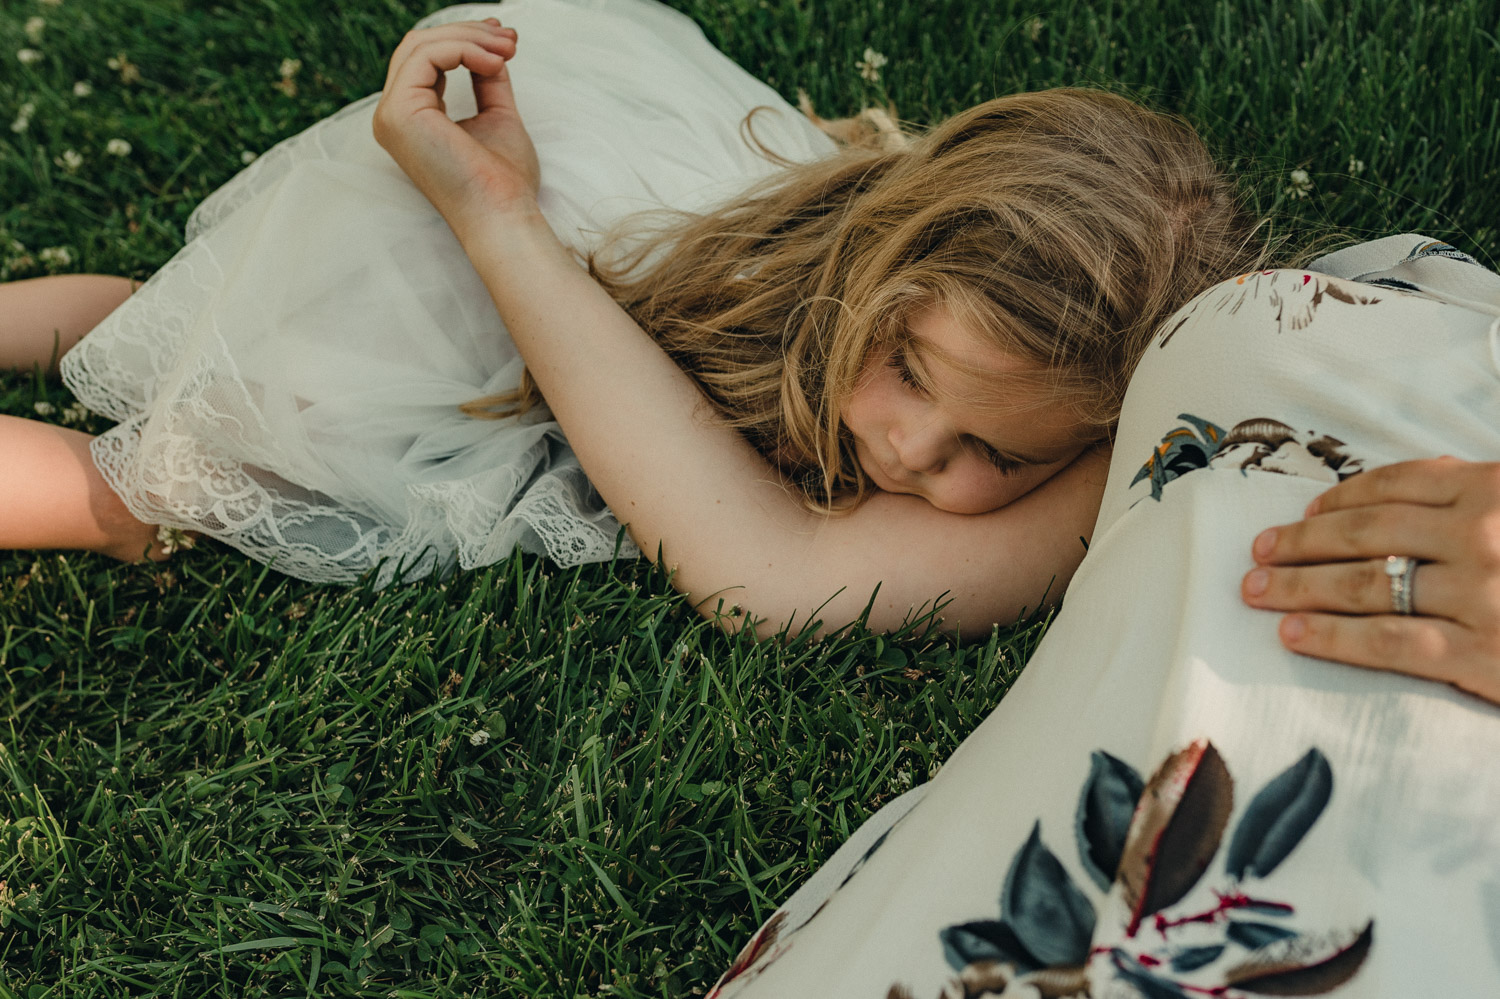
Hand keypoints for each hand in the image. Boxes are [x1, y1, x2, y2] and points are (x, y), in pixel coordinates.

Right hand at [371, 19, 540, 233]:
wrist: (503, 215)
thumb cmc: (504, 182)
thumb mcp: (497, 116)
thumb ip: (488, 80)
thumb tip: (492, 48)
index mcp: (412, 119)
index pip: (427, 61)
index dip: (465, 41)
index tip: (506, 40)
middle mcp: (393, 116)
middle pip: (419, 46)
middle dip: (469, 33)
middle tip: (510, 38)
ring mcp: (391, 115)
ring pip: (420, 45)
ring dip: (471, 38)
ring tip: (508, 49)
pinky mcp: (399, 112)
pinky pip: (427, 56)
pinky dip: (464, 49)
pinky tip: (495, 62)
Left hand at [1241, 456, 1499, 703]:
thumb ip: (1474, 497)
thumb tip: (1400, 487)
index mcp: (1492, 490)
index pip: (1397, 485)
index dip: (1340, 499)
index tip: (1302, 513)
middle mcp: (1481, 536)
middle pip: (1365, 533)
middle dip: (1301, 543)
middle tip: (1258, 554)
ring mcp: (1481, 594)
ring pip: (1364, 585)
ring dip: (1299, 587)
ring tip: (1257, 591)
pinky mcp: (1482, 655)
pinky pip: (1390, 641)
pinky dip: (1334, 636)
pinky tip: (1294, 634)